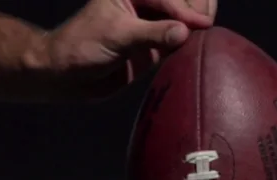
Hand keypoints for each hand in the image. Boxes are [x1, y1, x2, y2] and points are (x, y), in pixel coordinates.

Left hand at [42, 0, 216, 98]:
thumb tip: (185, 33)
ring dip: (198, 26)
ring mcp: (153, 26)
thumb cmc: (81, 47)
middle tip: (208, 26)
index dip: (186, 9)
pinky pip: (180, 43)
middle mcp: (145, 4)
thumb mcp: (116, 36)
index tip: (202, 24)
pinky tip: (202, 49)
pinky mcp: (156, 48)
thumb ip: (152, 34)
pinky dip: (192, 45)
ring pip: (185, 20)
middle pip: (182, 2)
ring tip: (209, 36)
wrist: (67, 76)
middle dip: (197, 10)